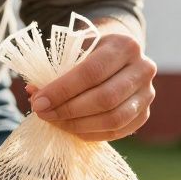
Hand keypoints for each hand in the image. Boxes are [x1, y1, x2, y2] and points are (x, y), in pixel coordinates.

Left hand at [27, 29, 156, 141]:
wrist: (116, 56)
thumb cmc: (89, 52)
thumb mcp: (73, 50)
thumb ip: (53, 69)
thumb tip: (33, 92)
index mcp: (124, 45)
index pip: (92, 72)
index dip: (62, 90)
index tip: (38, 101)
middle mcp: (143, 68)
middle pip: (105, 98)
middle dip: (68, 110)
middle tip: (43, 114)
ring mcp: (147, 93)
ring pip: (113, 119)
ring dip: (78, 125)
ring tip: (55, 122)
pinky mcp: (144, 114)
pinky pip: (117, 131)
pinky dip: (90, 134)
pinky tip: (70, 128)